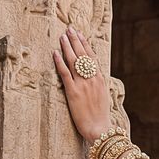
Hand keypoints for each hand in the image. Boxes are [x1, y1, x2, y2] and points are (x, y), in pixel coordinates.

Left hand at [52, 26, 110, 142]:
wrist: (100, 129)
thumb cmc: (101, 117)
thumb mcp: (103, 97)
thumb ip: (97, 85)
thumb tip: (93, 77)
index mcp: (100, 80)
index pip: (92, 57)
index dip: (85, 44)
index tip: (80, 34)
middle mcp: (92, 79)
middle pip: (83, 55)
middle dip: (75, 40)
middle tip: (69, 28)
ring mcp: (83, 85)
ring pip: (74, 61)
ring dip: (67, 47)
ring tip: (62, 36)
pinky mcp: (73, 92)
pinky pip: (65, 73)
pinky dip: (60, 62)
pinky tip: (55, 53)